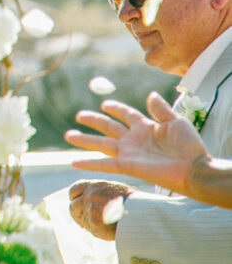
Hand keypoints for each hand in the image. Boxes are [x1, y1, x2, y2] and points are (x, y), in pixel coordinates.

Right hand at [67, 93, 208, 195]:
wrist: (194, 169)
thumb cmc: (189, 146)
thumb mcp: (177, 122)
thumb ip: (160, 109)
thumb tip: (150, 94)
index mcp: (145, 126)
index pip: (126, 114)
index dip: (115, 108)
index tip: (104, 104)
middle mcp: (133, 139)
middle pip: (108, 127)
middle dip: (93, 121)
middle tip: (79, 116)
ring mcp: (129, 153)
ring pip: (101, 144)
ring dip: (85, 140)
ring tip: (68, 135)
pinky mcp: (127, 166)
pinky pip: (104, 163)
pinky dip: (88, 163)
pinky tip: (73, 162)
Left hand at [68, 179, 133, 240]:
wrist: (144, 214)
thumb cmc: (133, 202)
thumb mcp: (115, 189)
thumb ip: (98, 191)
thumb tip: (85, 196)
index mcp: (94, 185)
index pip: (74, 190)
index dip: (74, 198)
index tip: (77, 204)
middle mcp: (90, 196)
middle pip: (72, 207)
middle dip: (76, 214)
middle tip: (83, 221)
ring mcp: (91, 210)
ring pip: (81, 220)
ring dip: (87, 224)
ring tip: (100, 226)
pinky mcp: (94, 224)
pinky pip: (91, 230)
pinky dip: (97, 231)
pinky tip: (109, 230)